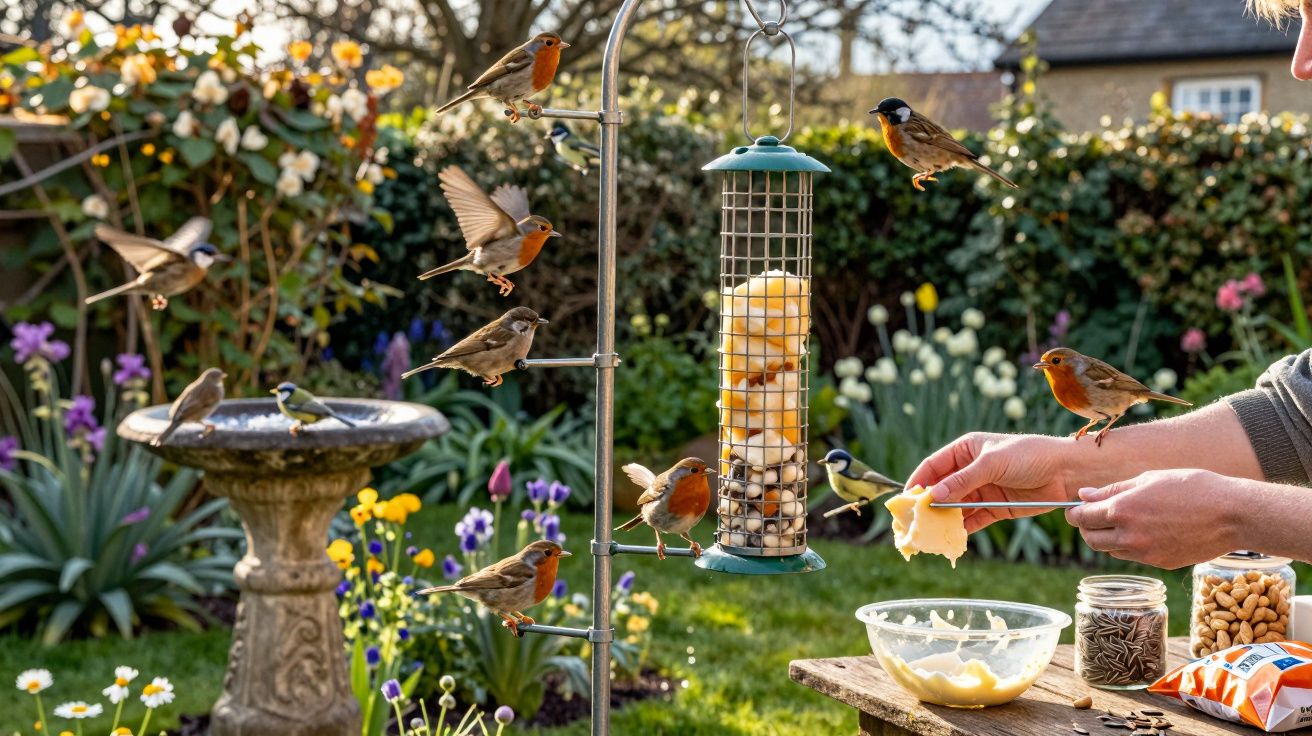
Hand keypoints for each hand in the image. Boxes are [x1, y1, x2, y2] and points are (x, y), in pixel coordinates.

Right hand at [907, 432, 1076, 532]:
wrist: (1067, 472)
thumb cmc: (1029, 455)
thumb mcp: (992, 463)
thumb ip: (963, 480)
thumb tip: (934, 495)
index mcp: (965, 450)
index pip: (933, 466)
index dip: (918, 481)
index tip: (904, 499)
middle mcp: (970, 471)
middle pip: (941, 489)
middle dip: (927, 505)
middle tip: (912, 522)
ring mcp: (982, 490)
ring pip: (955, 507)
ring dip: (943, 520)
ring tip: (928, 535)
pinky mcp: (996, 508)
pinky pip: (973, 520)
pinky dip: (963, 529)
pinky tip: (952, 539)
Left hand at [1065, 469, 1242, 568]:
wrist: (1232, 514)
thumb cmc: (1192, 487)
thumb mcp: (1149, 479)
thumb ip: (1113, 490)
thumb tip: (1083, 495)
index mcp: (1122, 510)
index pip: (1082, 517)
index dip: (1075, 513)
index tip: (1075, 508)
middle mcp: (1129, 536)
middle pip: (1091, 539)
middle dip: (1087, 528)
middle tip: (1094, 516)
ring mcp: (1145, 553)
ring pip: (1111, 551)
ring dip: (1108, 538)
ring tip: (1123, 522)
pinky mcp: (1161, 563)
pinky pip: (1133, 557)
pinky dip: (1129, 547)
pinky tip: (1144, 532)